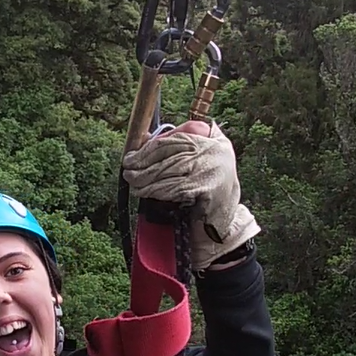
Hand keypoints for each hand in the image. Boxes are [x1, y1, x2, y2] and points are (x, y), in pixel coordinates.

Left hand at [121, 121, 260, 270]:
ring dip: (146, 181)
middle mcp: (210, 153)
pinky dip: (157, 191)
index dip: (145, 151)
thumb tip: (142, 139)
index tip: (130, 158)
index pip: (169, 142)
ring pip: (169, 174)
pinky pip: (175, 190)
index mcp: (206, 141)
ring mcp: (209, 172)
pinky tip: (145, 193)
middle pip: (167, 158)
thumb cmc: (208, 185)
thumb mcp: (198, 159)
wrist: (227, 215)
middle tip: (128, 173)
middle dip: (142, 166)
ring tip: (134, 185)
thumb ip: (175, 147)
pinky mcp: (207, 192)